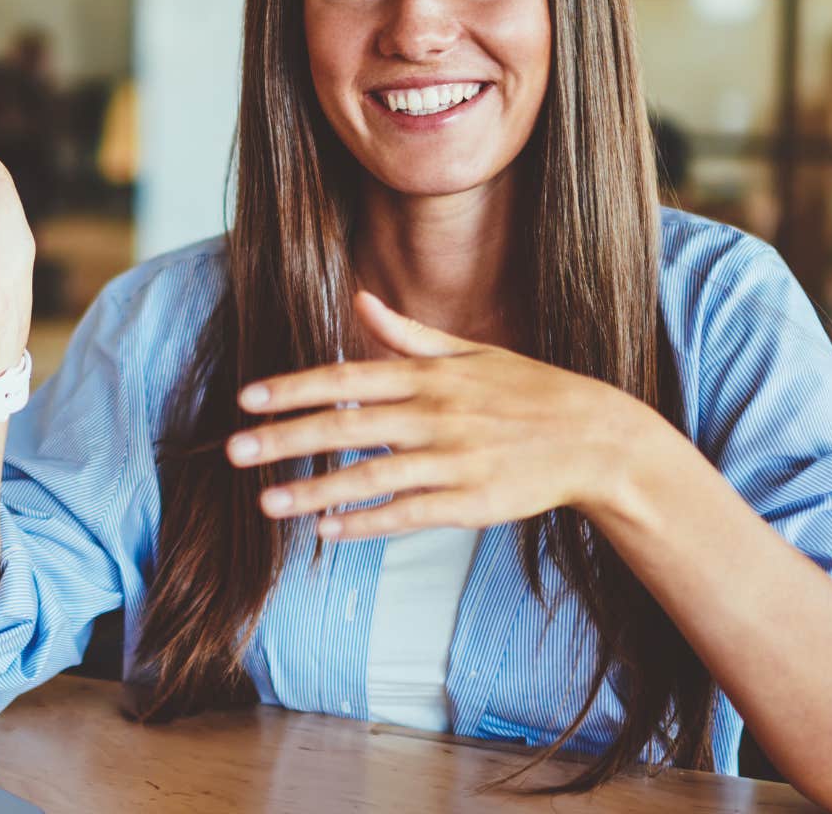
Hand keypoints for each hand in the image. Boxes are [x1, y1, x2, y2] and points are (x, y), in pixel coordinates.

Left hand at [224, 291, 678, 538]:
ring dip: (314, 490)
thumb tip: (360, 300)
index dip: (294, 388)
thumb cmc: (530, 392)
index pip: (348, 378)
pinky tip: (328, 530)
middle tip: (234, 451)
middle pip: (347, 426)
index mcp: (431, 376)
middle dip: (285, 439)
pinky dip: (367, 522)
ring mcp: (454, 460)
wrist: (597, 439)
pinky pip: (408, 514)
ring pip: (370, 476)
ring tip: (266, 502)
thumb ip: (409, 334)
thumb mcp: (471, 353)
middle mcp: (436, 414)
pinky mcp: (472, 502)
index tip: (247, 398)